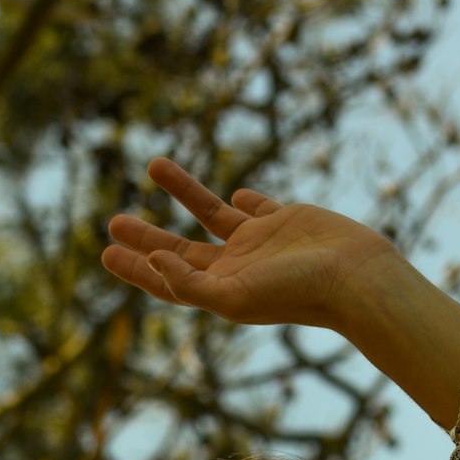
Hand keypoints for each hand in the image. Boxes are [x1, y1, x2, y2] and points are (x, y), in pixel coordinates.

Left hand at [101, 159, 396, 331]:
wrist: (354, 276)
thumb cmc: (296, 292)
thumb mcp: (235, 295)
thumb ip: (190, 284)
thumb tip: (153, 262)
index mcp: (221, 290)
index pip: (167, 282)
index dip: (136, 270)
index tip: (106, 253)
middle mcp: (237, 269)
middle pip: (180, 252)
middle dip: (146, 237)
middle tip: (113, 222)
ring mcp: (262, 244)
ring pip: (210, 215)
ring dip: (183, 192)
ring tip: (154, 164)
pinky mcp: (286, 220)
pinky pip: (255, 208)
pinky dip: (241, 200)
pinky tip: (233, 194)